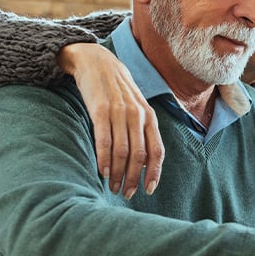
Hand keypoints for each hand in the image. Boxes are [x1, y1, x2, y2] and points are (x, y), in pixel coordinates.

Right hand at [57, 43, 164, 198]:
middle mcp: (138, 115)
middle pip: (139, 155)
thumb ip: (141, 130)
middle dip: (134, 178)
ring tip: (113, 187)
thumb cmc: (118, 91)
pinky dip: (104, 159)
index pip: (157, 150)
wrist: (97, 62)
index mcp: (149, 117)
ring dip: (118, 174)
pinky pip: (104, 140)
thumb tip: (143, 161)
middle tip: (127, 193)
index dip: (154, 172)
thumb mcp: (136, 107)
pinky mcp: (100, 110)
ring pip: (122, 152)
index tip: (148, 190)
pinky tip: (102, 172)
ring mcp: (119, 112)